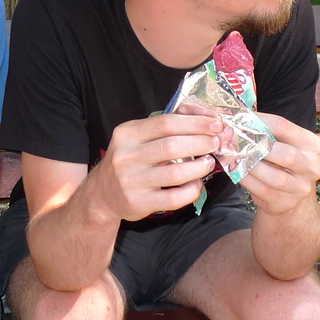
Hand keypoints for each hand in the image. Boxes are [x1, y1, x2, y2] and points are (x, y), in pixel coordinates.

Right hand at [91, 114, 222, 221]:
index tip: (216, 124)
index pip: (167, 123)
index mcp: (127, 133)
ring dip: (200, 167)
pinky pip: (174, 197)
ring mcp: (131, 181)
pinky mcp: (139, 202)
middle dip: (202, 142)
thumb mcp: (137, 138)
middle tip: (217, 143)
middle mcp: (126, 156)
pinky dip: (192, 190)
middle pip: (172, 146)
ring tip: (209, 162)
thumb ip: (164, 127)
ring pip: (175, 173)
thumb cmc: (128, 161)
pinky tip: (197, 184)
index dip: (196, 123)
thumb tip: (202, 116)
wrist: (102, 194)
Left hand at [240, 113, 319, 216]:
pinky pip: (262, 189)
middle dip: (257, 146)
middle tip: (235, 140)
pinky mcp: (285, 202)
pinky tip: (235, 170)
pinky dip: (245, 178)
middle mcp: (311, 166)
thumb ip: (267, 132)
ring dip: (250, 165)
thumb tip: (238, 116)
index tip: (238, 118)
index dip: (258, 121)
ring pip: (274, 175)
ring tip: (233, 156)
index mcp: (312, 145)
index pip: (283, 126)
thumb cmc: (281, 163)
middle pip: (285, 154)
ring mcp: (300, 187)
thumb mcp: (282, 144)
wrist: (289, 198)